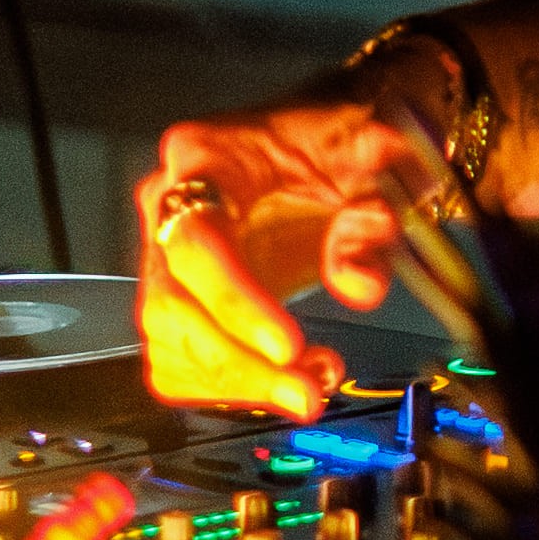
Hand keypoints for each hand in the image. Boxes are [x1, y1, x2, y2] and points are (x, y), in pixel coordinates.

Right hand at [138, 88, 436, 415]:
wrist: (326, 145)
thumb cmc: (342, 146)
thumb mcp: (376, 156)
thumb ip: (373, 211)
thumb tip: (357, 286)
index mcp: (205, 157)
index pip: (197, 242)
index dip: (236, 302)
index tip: (288, 347)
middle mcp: (165, 205)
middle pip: (172, 304)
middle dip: (239, 364)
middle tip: (308, 395)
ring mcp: (162, 255)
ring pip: (169, 342)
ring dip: (237, 384)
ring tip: (311, 388)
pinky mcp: (175, 297)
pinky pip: (174, 361)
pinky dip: (225, 389)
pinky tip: (282, 384)